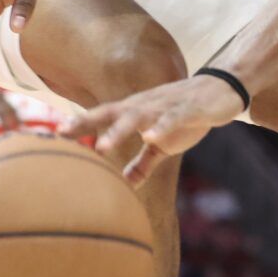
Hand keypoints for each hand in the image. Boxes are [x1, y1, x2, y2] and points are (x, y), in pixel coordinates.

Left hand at [62, 74, 245, 184]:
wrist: (221, 90)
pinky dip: (162, 127)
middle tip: (64, 131)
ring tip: (102, 145)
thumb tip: (126, 185)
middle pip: (112, 112)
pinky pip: (172, 118)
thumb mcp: (162, 144)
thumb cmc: (186, 116)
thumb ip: (143, 163)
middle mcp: (145, 106)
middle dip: (88, 121)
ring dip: (119, 130)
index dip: (80, 123)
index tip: (56, 133)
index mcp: (136, 112)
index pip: (103, 116)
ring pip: (138, 116)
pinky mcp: (188, 109)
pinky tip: (152, 137)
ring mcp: (165, 106)